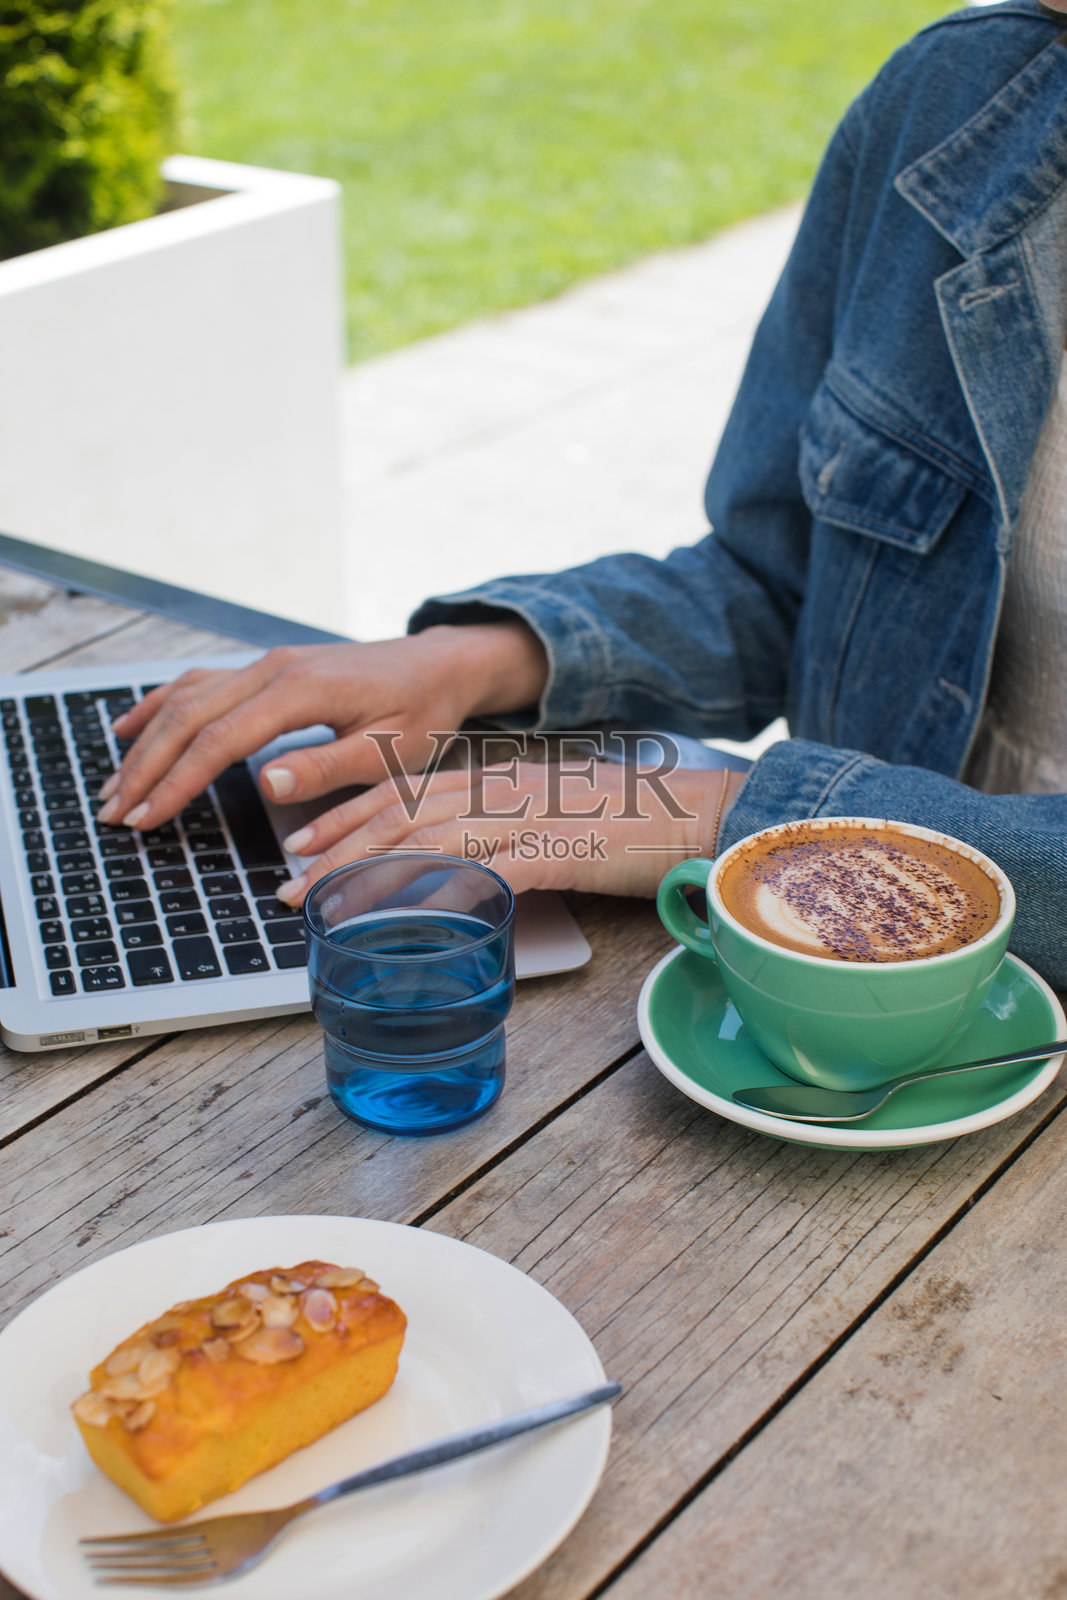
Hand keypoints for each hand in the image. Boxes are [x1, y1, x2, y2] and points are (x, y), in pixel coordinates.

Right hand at [96, 623, 547, 830]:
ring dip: (147, 741)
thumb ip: (328, 766)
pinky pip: (201, 683)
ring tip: (115, 785)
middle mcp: (274, 669)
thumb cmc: (423, 712)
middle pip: (189, 717)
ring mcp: (267, 664)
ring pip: (187, 698)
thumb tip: (266, 783)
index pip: (220, 740)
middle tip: (114, 813)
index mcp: (301, 690)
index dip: (177, 781)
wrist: (440, 665)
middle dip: (146, 767)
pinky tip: (130, 727)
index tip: (146, 816)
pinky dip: (161, 705)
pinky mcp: (268, 668)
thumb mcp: (388, 750)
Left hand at [274, 763, 747, 903]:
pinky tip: (410, 919)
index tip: (303, 842)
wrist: (706, 816)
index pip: (405, 790)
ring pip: (430, 841)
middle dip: (337, 849)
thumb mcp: (556, 817)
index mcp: (500, 776)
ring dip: (370, 875)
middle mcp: (505, 788)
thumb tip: (464, 866)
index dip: (346, 815)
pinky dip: (444, 895)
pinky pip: (490, 873)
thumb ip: (506, 832)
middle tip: (289, 885)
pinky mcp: (561, 851)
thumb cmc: (634, 825)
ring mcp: (531, 817)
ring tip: (325, 905)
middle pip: (402, 813)